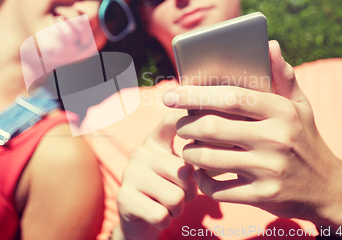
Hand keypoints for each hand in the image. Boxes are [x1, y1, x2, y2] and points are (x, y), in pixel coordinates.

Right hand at [114, 111, 196, 239]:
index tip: (203, 119)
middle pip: (185, 172)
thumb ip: (195, 156)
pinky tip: (157, 215)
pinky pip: (161, 214)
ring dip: (178, 209)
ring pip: (175, 196)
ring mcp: (130, 174)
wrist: (141, 221)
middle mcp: (140, 152)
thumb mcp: (181, 170)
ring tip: (168, 205)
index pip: (172, 121)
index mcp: (156, 141)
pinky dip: (165, 221)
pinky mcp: (124, 198)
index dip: (190, 119)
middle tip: (180, 195)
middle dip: (190, 191)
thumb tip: (218, 147)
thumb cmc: (169, 191)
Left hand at [163, 40, 341, 228]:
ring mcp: (269, 170)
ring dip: (189, 153)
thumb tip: (270, 44)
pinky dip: (202, 181)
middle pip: (212, 128)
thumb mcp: (300, 106)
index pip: (232, 97)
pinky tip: (202, 173)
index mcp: (282, 111)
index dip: (196, 94)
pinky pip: (216, 188)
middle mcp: (277, 139)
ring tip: (188, 147)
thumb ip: (282, 76)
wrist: (327, 189)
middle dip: (186, 126)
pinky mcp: (262, 196)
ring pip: (208, 159)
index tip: (171, 94)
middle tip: (179, 125)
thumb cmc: (304, 139)